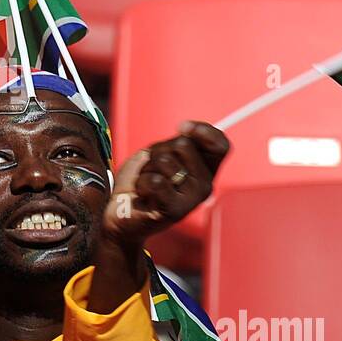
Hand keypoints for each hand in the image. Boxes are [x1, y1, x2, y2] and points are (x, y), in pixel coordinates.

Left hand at [101, 122, 229, 250]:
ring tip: (146, 184)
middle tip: (153, 170)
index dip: (204, 131)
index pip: (221, 145)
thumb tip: (186, 131)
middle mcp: (205, 185)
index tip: (182, 127)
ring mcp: (193, 199)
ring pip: (165, 161)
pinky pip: (155, 181)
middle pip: (184, 145)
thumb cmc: (142, 179)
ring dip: (147, 168)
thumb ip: (177, 142)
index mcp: (205, 169)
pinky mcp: (176, 211)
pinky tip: (143, 195)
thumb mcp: (160, 153)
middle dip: (159, 151)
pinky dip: (141, 183)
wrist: (121, 213)